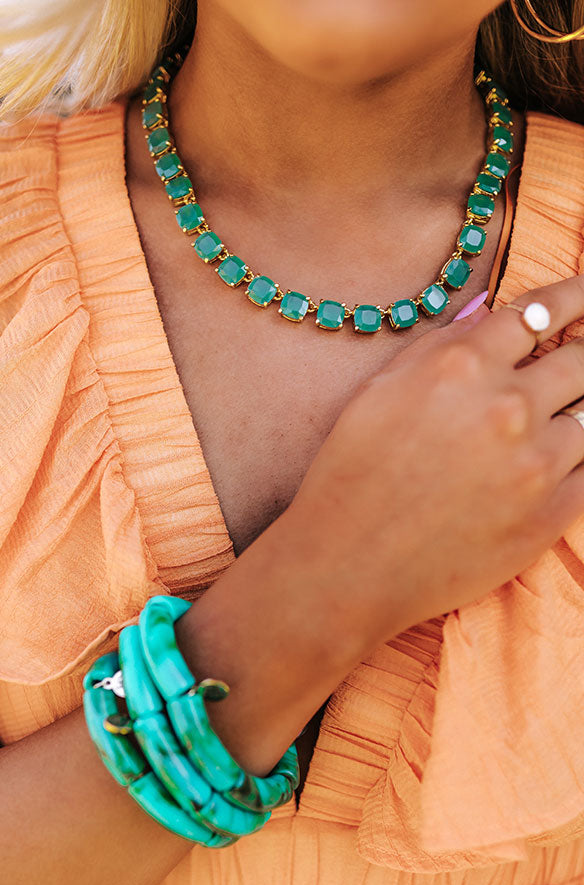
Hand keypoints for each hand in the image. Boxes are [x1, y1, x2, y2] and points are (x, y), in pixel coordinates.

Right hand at [284, 276, 583, 638]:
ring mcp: (537, 462)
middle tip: (582, 353)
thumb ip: (439, 346)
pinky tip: (554, 460)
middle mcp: (508, 405)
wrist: (350, 564)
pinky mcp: (551, 513)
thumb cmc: (351, 475)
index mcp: (461, 366)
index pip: (539, 310)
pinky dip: (577, 459)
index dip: (575, 295)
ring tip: (551, 421)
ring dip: (576, 410)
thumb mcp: (379, 392)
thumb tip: (487, 317)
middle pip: (582, 358)